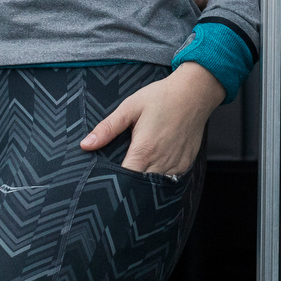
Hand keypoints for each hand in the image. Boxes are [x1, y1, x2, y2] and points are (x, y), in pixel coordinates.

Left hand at [79, 64, 224, 175]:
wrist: (195, 91)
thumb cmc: (161, 97)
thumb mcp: (130, 107)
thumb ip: (108, 128)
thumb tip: (86, 144)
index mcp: (144, 149)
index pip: (126, 181)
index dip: (114, 186)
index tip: (105, 184)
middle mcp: (161, 161)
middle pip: (141, 188)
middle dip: (128, 189)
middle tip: (117, 187)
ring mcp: (176, 164)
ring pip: (157, 188)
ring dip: (145, 187)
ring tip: (134, 181)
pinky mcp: (186, 163)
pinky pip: (171, 180)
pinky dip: (161, 181)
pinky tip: (152, 174)